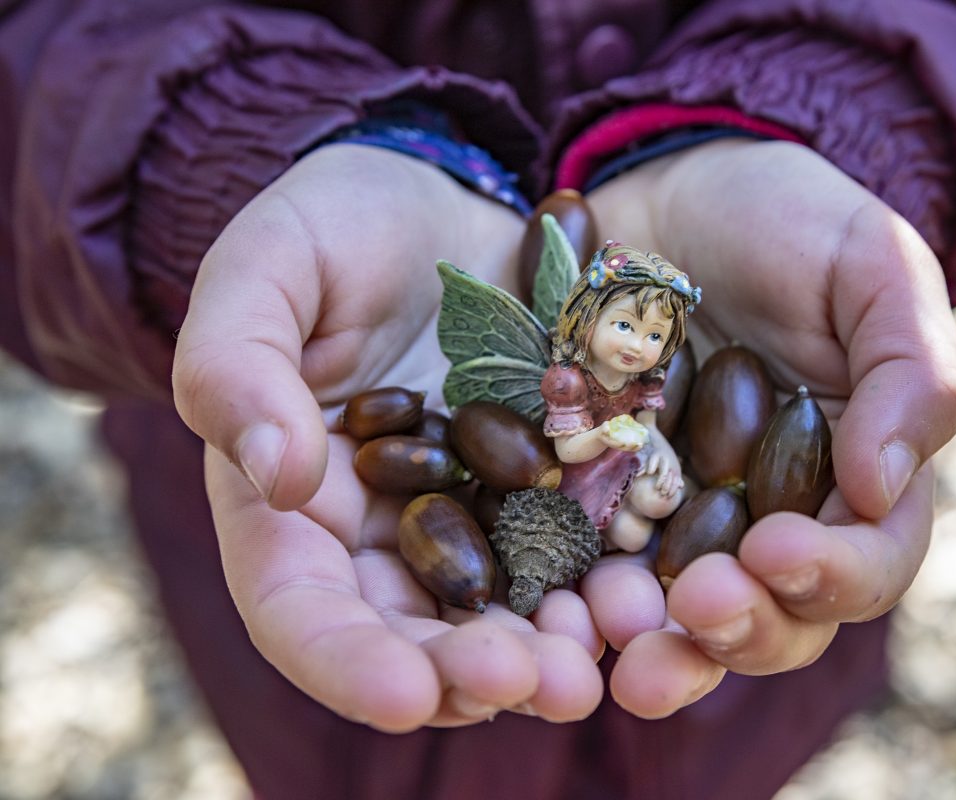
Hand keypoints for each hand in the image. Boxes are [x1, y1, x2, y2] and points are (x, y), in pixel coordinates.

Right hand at [174, 145, 602, 729]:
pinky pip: (578, 557)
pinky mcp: (552, 490)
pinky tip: (644, 601)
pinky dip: (604, 590)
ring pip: (503, 615)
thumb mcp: (269, 267)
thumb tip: (276, 477)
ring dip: (547, 654)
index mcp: (293, 500)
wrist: (445, 204)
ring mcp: (476, 516)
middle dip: (466, 675)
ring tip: (592, 665)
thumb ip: (238, 364)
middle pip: (412, 633)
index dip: (346, 660)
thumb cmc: (336, 227)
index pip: (300, 606)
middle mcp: (386, 531)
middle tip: (532, 683)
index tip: (406, 695)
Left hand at [579, 140, 955, 716]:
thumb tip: (881, 488)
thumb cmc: (784, 219)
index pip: (872, 558)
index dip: (837, 574)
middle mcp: (772, 517)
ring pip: (683, 622)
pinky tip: (552, 613)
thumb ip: (908, 369)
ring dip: (659, 647)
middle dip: (743, 628)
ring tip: (619, 642)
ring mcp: (680, 521)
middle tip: (695, 607)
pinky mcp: (597, 506)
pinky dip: (575, 605)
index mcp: (854, 473)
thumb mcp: (870, 265)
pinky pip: (589, 573)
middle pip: (779, 616)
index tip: (780, 548)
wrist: (663, 188)